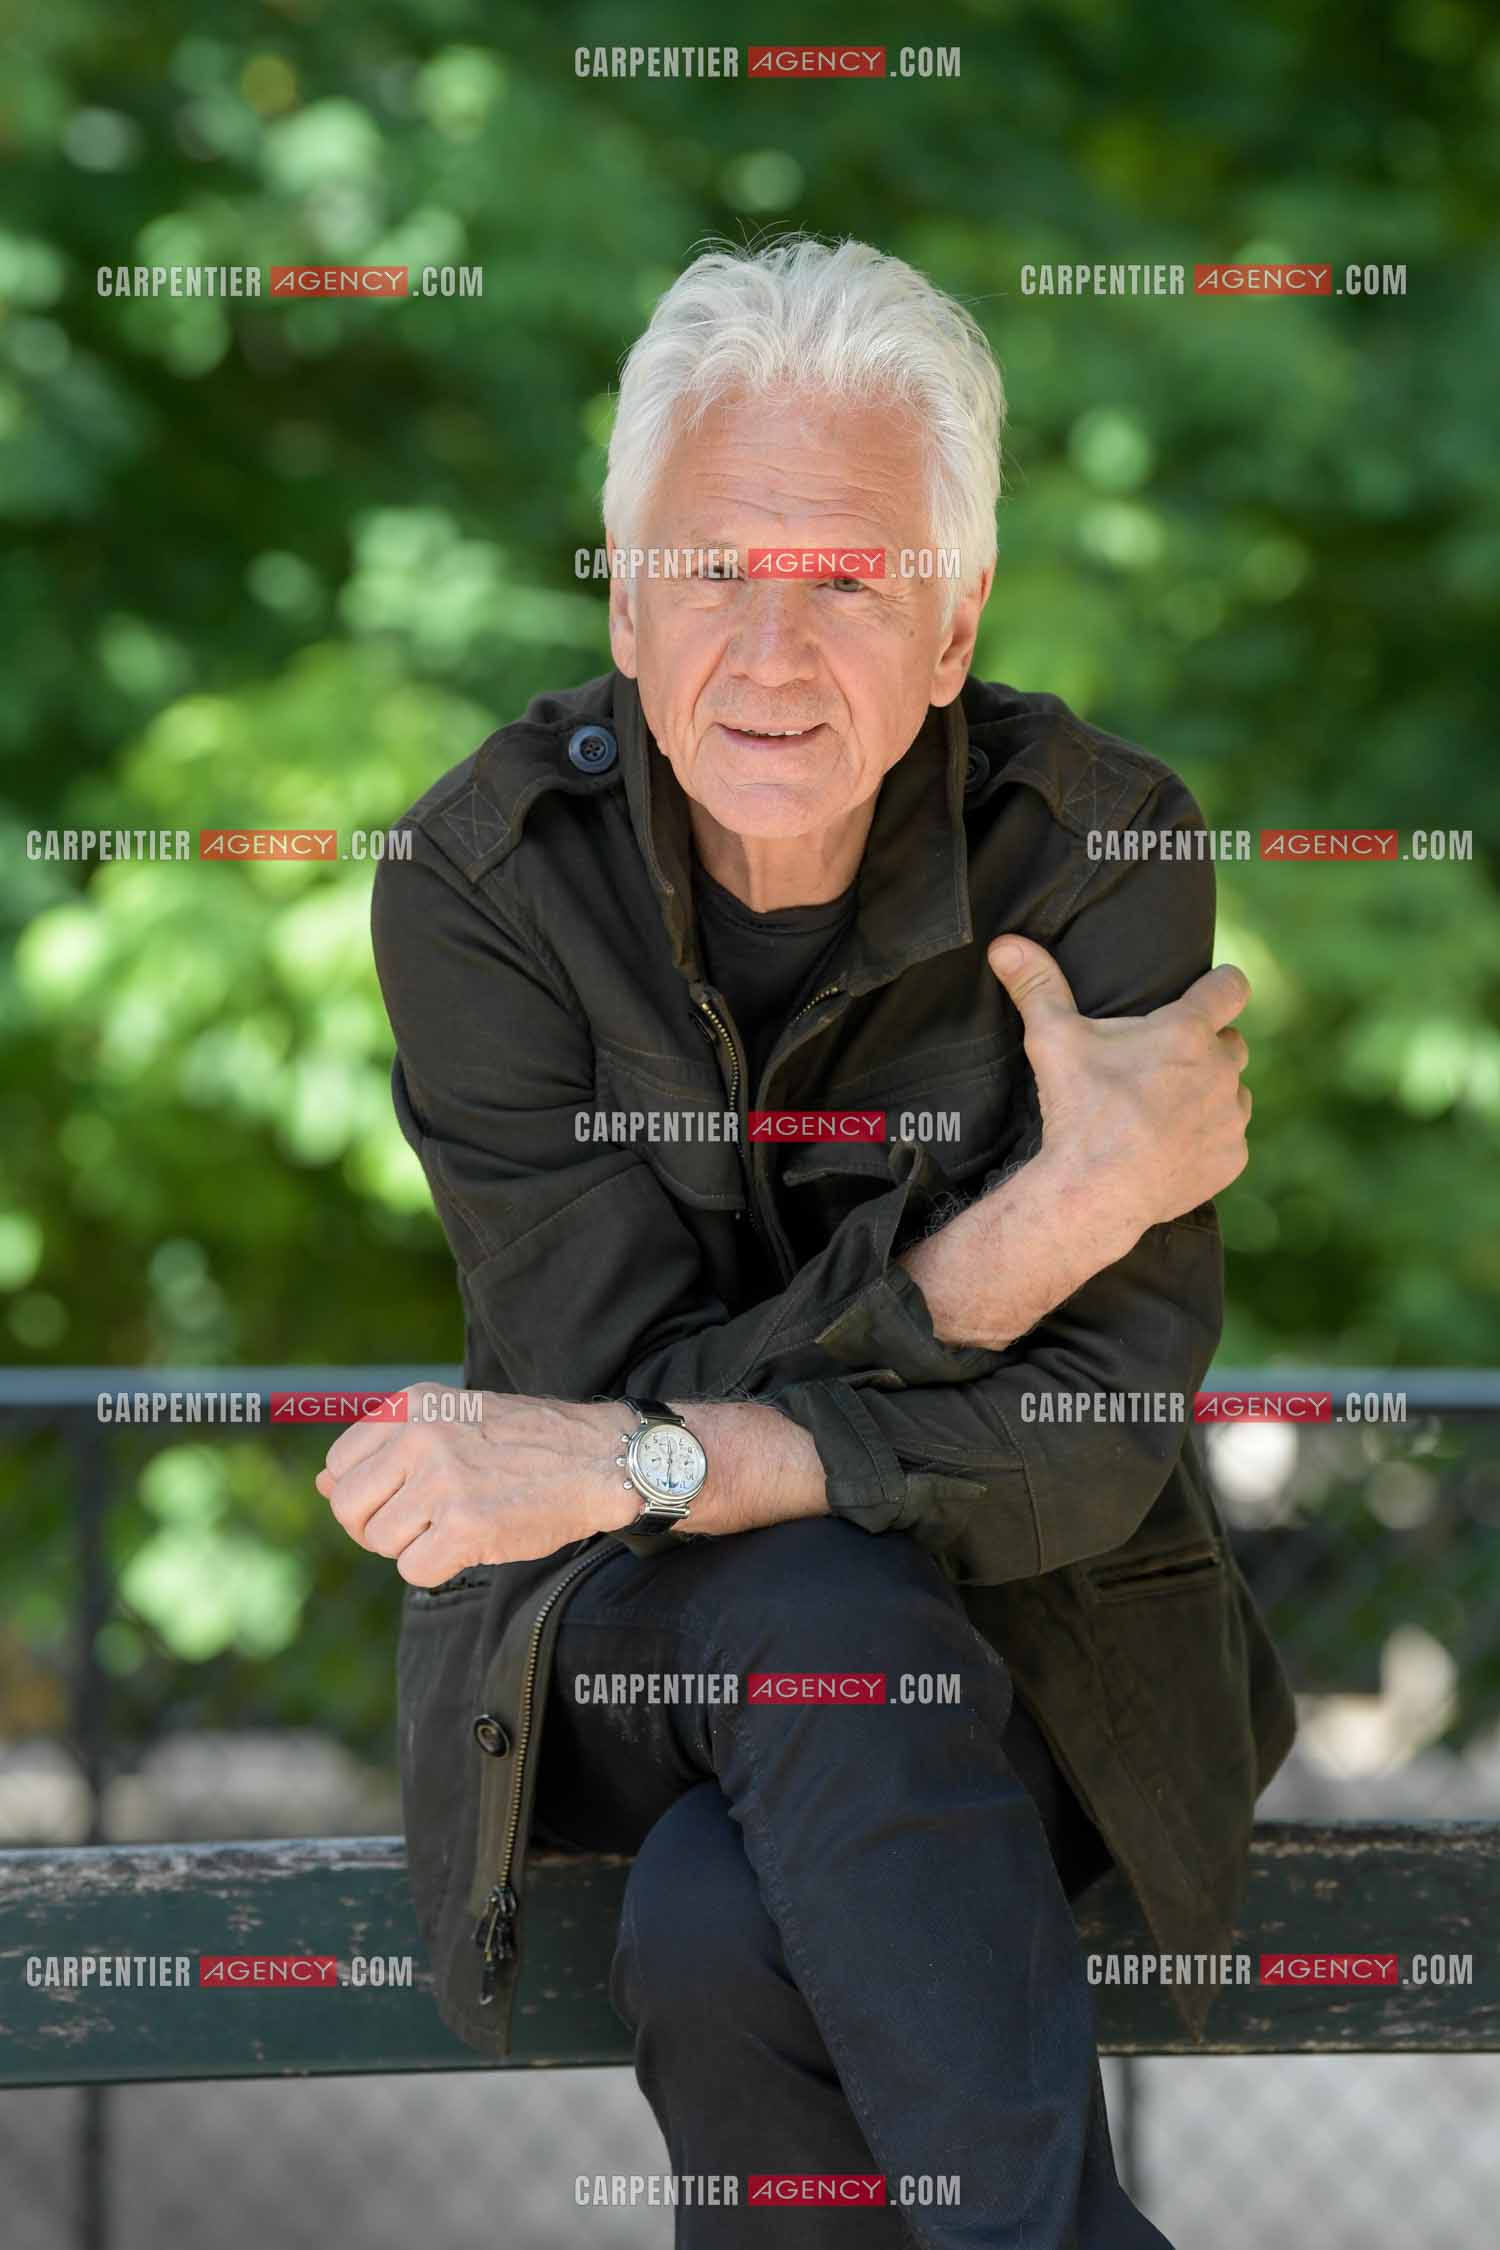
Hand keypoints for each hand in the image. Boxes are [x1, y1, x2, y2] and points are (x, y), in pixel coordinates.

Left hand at [315, 1383, 632, 1583]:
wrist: (599, 1459)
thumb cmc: (526, 1444)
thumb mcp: (452, 1421)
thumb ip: (387, 1449)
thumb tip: (320, 1485)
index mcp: (414, 1406)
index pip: (339, 1464)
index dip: (363, 1494)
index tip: (399, 1498)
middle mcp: (421, 1437)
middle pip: (347, 1507)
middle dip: (375, 1527)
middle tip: (419, 1525)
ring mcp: (442, 1482)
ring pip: (381, 1541)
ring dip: (414, 1546)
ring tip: (457, 1524)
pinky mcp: (464, 1527)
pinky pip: (414, 1570)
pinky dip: (439, 1568)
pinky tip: (473, 1543)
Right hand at [987, 935, 1251, 1251]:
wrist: (1094, 1192)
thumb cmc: (1079, 1108)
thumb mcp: (1053, 1039)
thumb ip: (1037, 987)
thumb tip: (1005, 944)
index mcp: (1187, 1031)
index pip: (1231, 987)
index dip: (1223, 984)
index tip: (1213, 988)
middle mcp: (1221, 1069)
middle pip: (1231, 1043)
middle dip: (1205, 1048)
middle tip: (1162, 1065)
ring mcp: (1231, 1117)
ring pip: (1234, 1093)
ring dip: (1210, 1094)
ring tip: (1166, 1109)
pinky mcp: (1232, 1158)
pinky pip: (1229, 1140)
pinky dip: (1207, 1140)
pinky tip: (1172, 1148)